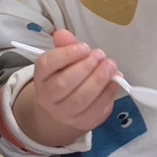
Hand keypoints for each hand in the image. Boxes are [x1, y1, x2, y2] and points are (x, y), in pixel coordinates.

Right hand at [17, 29, 122, 144]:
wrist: (67, 107)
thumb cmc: (67, 76)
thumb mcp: (64, 59)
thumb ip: (66, 45)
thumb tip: (63, 34)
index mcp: (41, 77)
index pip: (47, 65)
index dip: (66, 54)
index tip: (84, 47)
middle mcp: (48, 97)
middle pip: (64, 83)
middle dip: (85, 67)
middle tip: (101, 55)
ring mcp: (65, 113)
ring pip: (80, 99)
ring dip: (98, 80)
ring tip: (110, 66)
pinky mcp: (83, 122)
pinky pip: (96, 109)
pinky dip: (108, 93)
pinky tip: (115, 81)